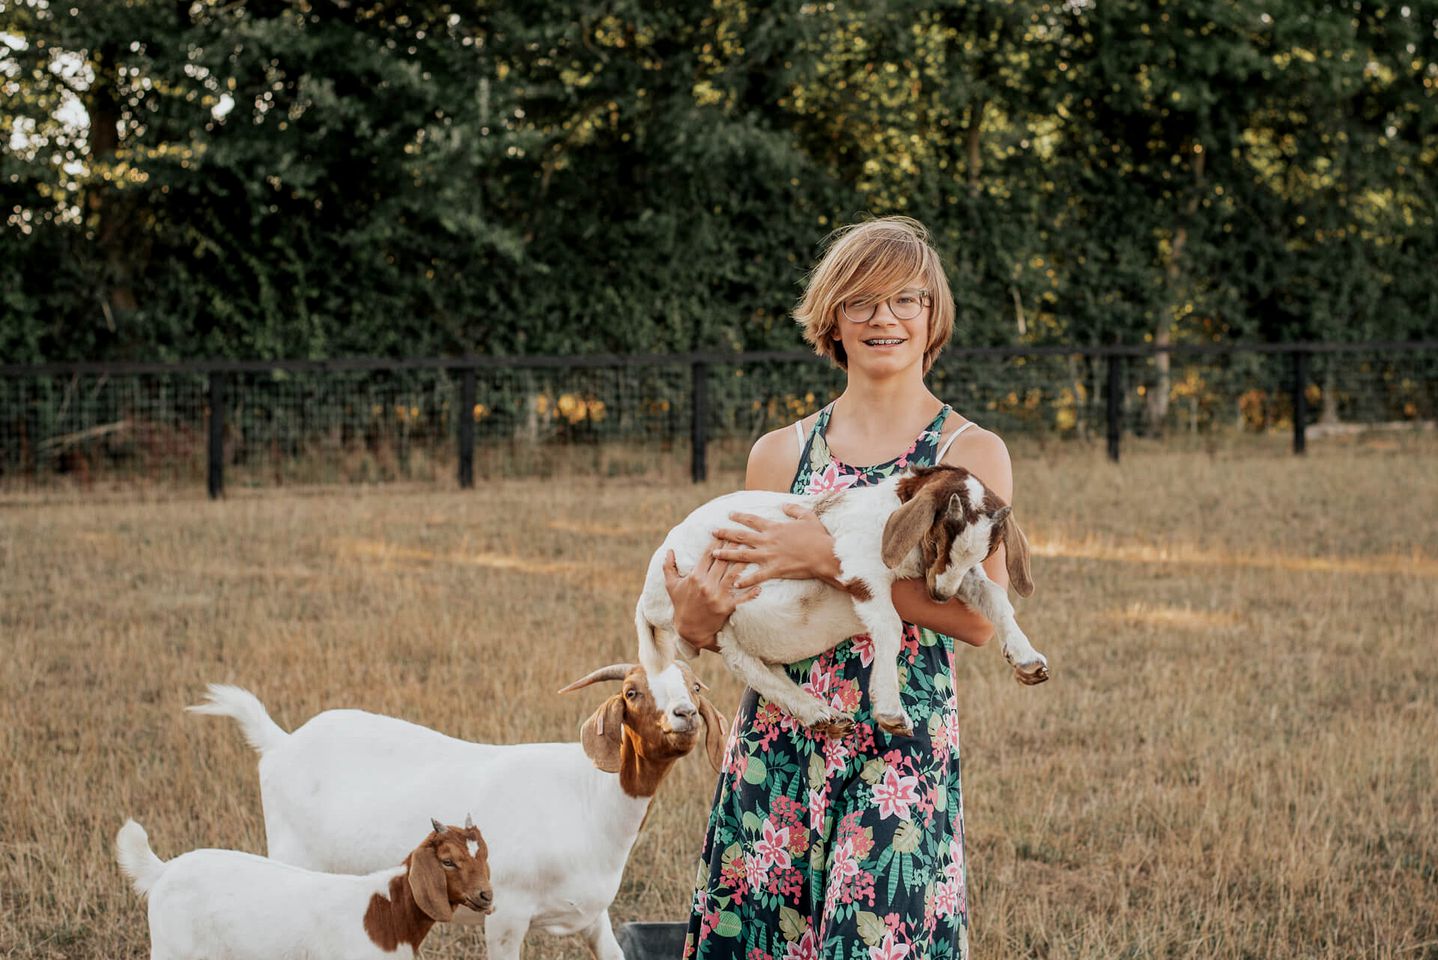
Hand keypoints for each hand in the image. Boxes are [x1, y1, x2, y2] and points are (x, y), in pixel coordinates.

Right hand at [663, 543, 761, 651]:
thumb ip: (669, 567)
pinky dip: (750, 593)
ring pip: (733, 576)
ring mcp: (717, 596)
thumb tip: (669, 550)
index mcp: (695, 577)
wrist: (689, 629)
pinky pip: (740, 599)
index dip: (717, 542)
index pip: (708, 555)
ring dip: (743, 564)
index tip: (724, 531)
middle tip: (743, 535)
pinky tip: (759, 586)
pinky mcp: (725, 608)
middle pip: (722, 562)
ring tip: (753, 553)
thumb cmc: (681, 605)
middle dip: (732, 547)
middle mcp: (706, 585)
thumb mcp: (671, 585)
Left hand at [710, 504, 842, 588]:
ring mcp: (769, 556)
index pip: (752, 520)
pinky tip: (735, 584)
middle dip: (725, 534)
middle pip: (741, 536)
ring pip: (743, 555)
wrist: (823, 555)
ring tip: (714, 555)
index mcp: (774, 528)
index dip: (740, 517)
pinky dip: (745, 581)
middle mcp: (767, 541)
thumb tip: (783, 505)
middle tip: (713, 532)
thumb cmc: (817, 536)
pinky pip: (757, 576)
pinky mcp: (774, 570)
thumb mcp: (807, 516)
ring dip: (727, 555)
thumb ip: (793, 509)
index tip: (729, 514)